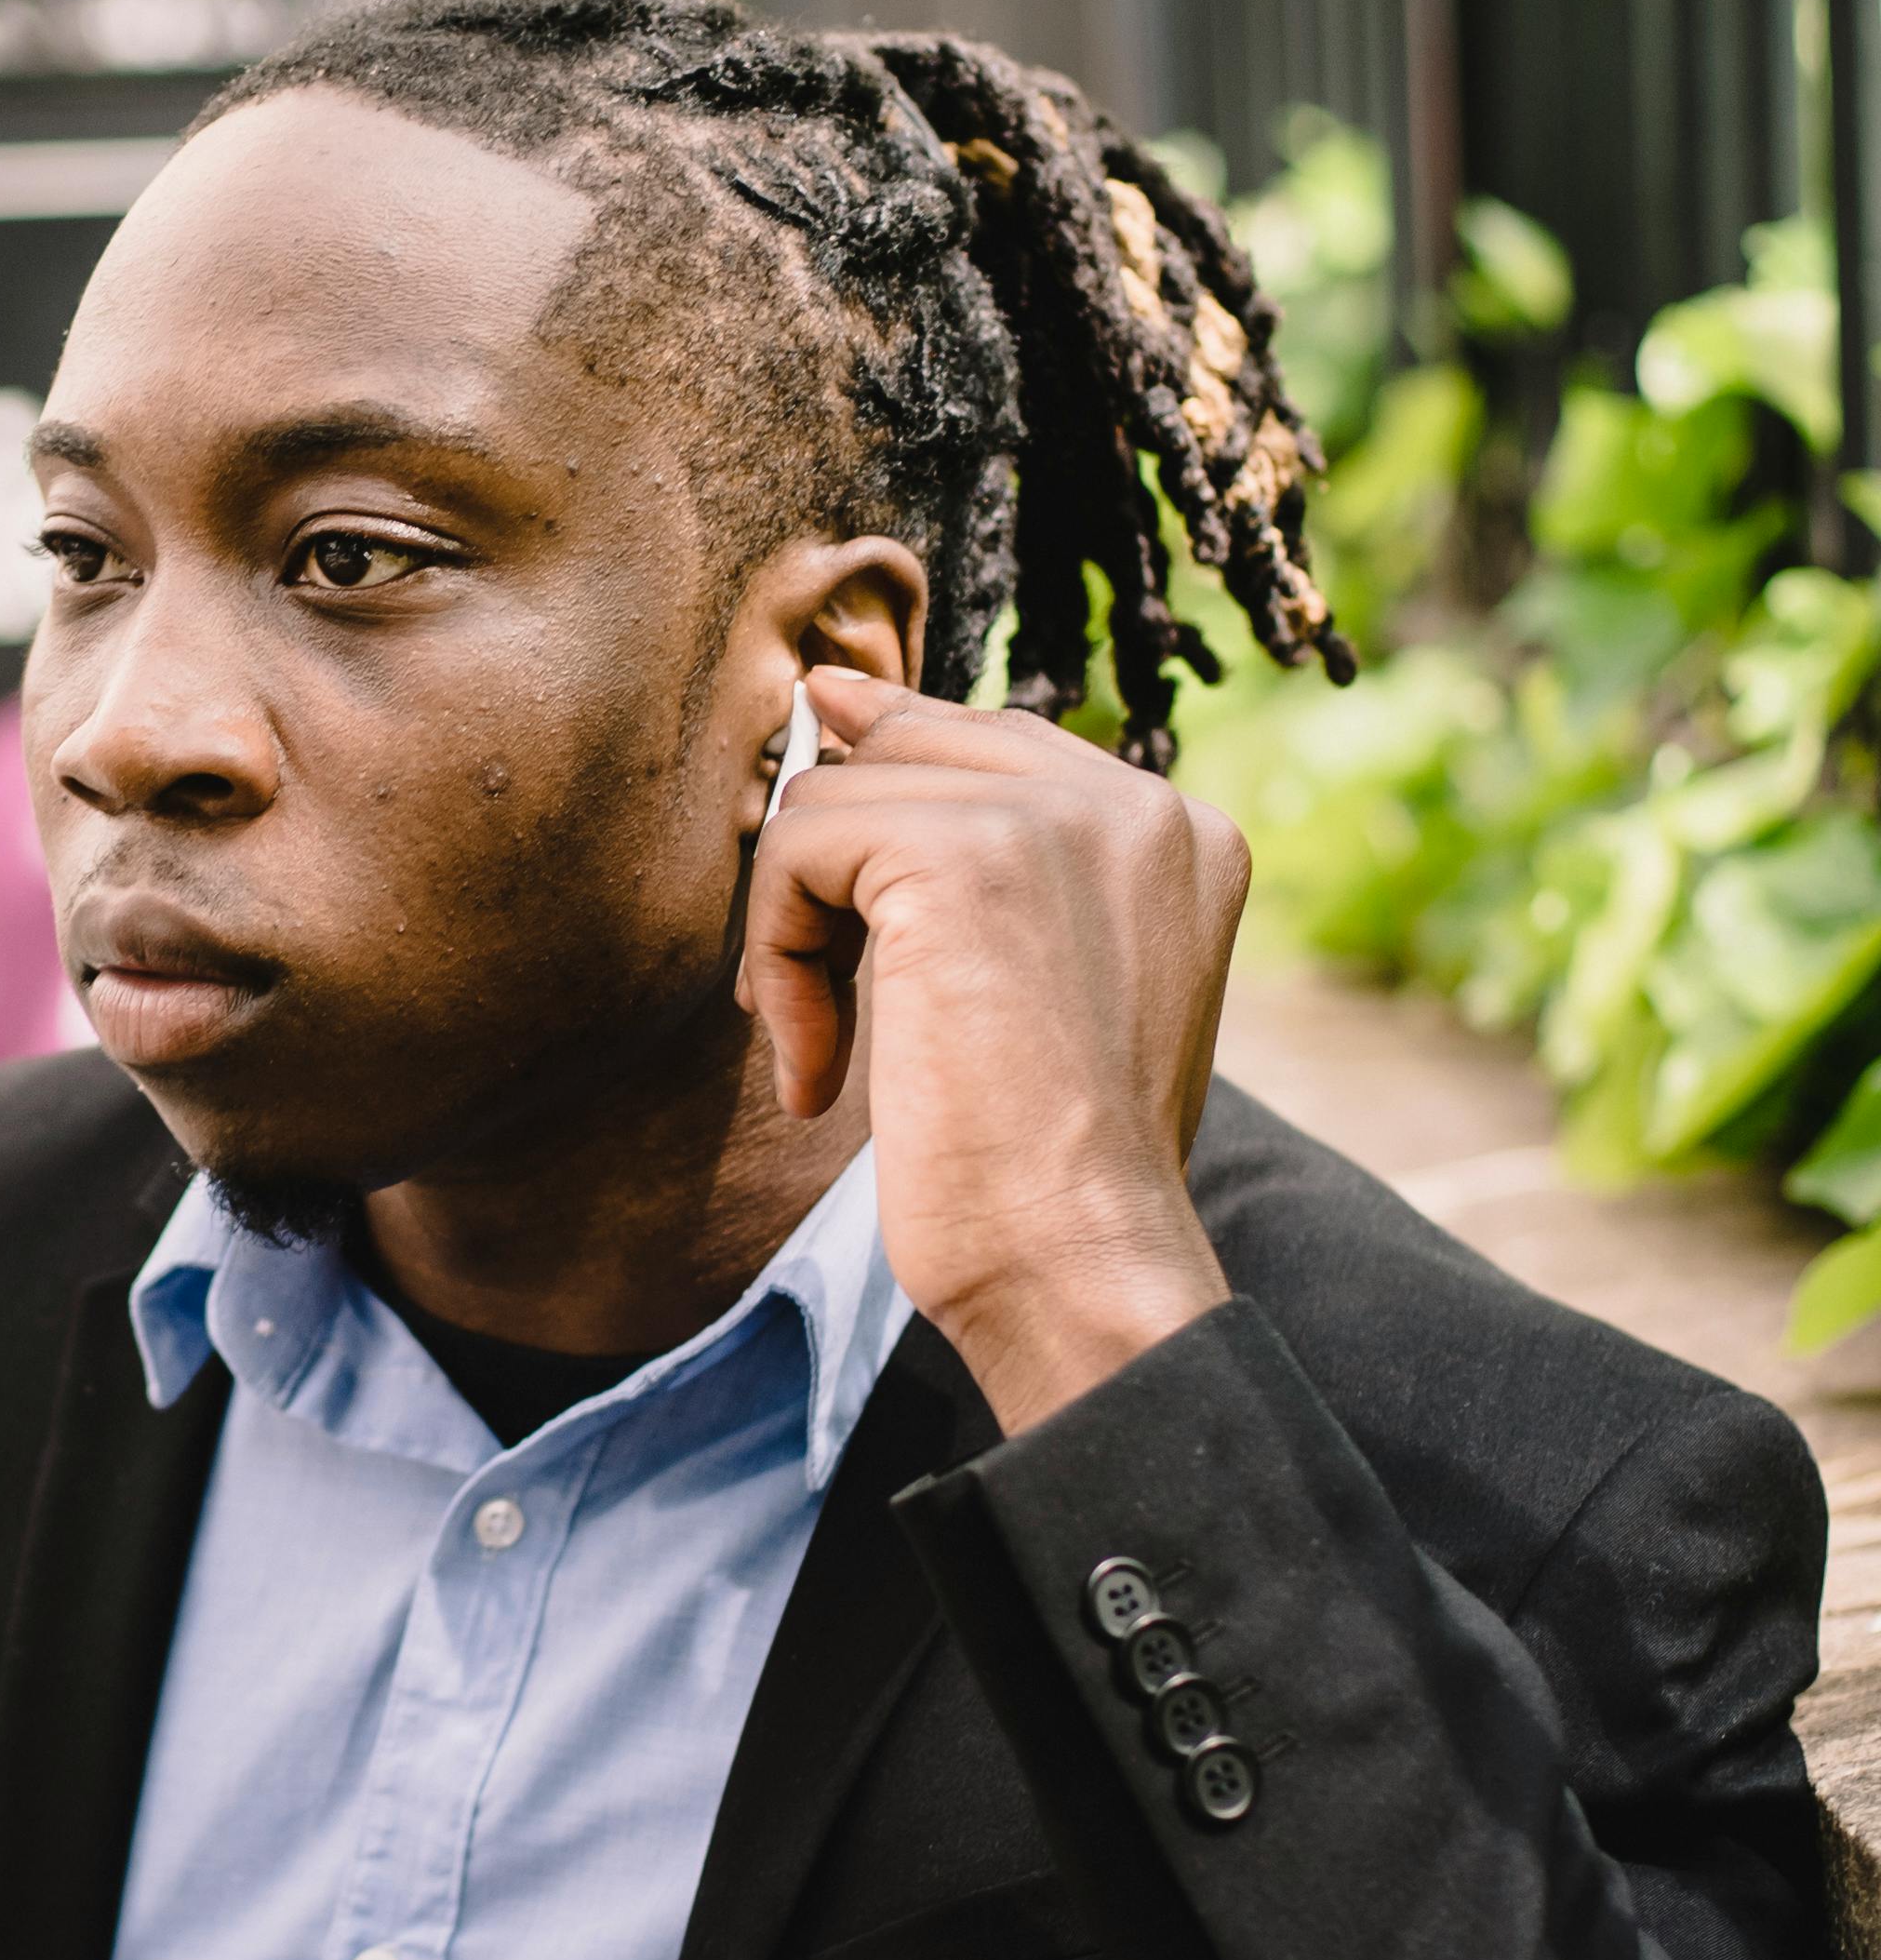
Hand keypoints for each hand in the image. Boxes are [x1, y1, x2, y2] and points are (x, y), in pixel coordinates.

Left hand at [738, 671, 1244, 1433]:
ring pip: (839, 796)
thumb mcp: (1047, 985)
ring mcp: (1058, 815)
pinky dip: (777, 961)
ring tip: (826, 1048)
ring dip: (797, 934)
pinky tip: (819, 1069)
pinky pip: (799, 844)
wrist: (1079, 1261)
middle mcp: (1138, 801)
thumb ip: (984, 853)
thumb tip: (835, 698)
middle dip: (839, 865)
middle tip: (825, 996)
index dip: (893, 813)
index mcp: (1182, 831)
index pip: (996, 745)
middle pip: (913, 745)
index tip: (849, 910)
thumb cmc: (1055, 1168)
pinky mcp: (963, 852)